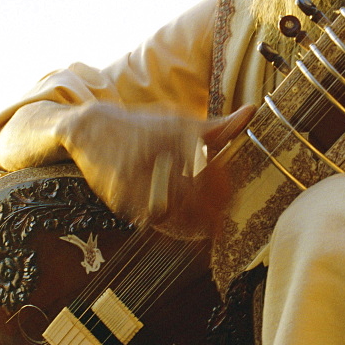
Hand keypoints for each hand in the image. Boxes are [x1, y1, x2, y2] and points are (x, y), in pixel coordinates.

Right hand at [57, 102, 255, 236]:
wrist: (92, 128)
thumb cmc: (143, 126)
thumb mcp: (180, 120)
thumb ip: (217, 125)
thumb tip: (251, 110)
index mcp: (174, 133)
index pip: (205, 165)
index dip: (219, 187)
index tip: (230, 202)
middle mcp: (154, 152)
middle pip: (188, 190)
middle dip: (207, 212)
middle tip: (220, 226)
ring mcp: (134, 174)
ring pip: (167, 207)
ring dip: (188, 225)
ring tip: (204, 234)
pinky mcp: (118, 192)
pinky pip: (145, 215)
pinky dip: (165, 226)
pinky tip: (179, 232)